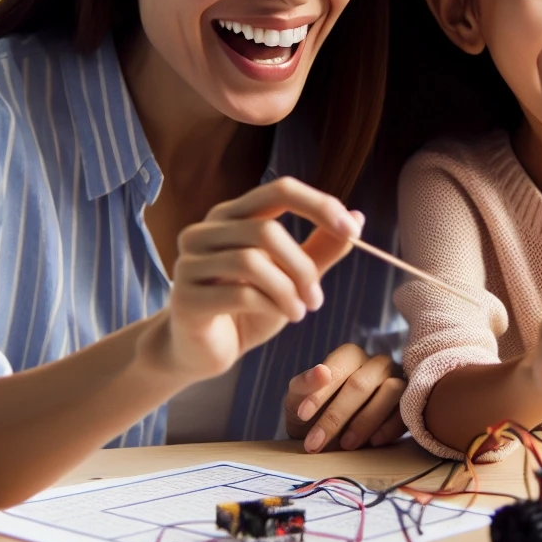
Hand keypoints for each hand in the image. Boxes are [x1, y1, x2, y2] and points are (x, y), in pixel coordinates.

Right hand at [140, 177, 362, 382]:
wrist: (204, 351)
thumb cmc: (248, 308)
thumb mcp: (292, 277)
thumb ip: (320, 249)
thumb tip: (357, 217)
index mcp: (232, 215)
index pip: (279, 191)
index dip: (319, 205)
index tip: (352, 231)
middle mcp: (205, 231)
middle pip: (267, 230)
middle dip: (303, 266)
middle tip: (318, 298)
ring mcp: (189, 263)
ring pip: (251, 261)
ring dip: (288, 290)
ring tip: (302, 311)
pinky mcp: (185, 298)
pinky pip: (238, 294)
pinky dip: (270, 305)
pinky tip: (282, 317)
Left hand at [284, 343, 405, 452]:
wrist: (328, 439)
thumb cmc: (313, 414)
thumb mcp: (297, 400)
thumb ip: (304, 385)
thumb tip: (320, 372)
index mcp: (350, 355)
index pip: (339, 366)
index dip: (321, 391)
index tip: (302, 415)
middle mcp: (377, 364)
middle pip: (361, 384)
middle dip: (335, 417)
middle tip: (315, 443)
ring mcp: (397, 382)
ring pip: (390, 392)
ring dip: (365, 422)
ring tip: (345, 445)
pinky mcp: (409, 405)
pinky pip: (406, 412)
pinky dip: (389, 428)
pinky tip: (372, 443)